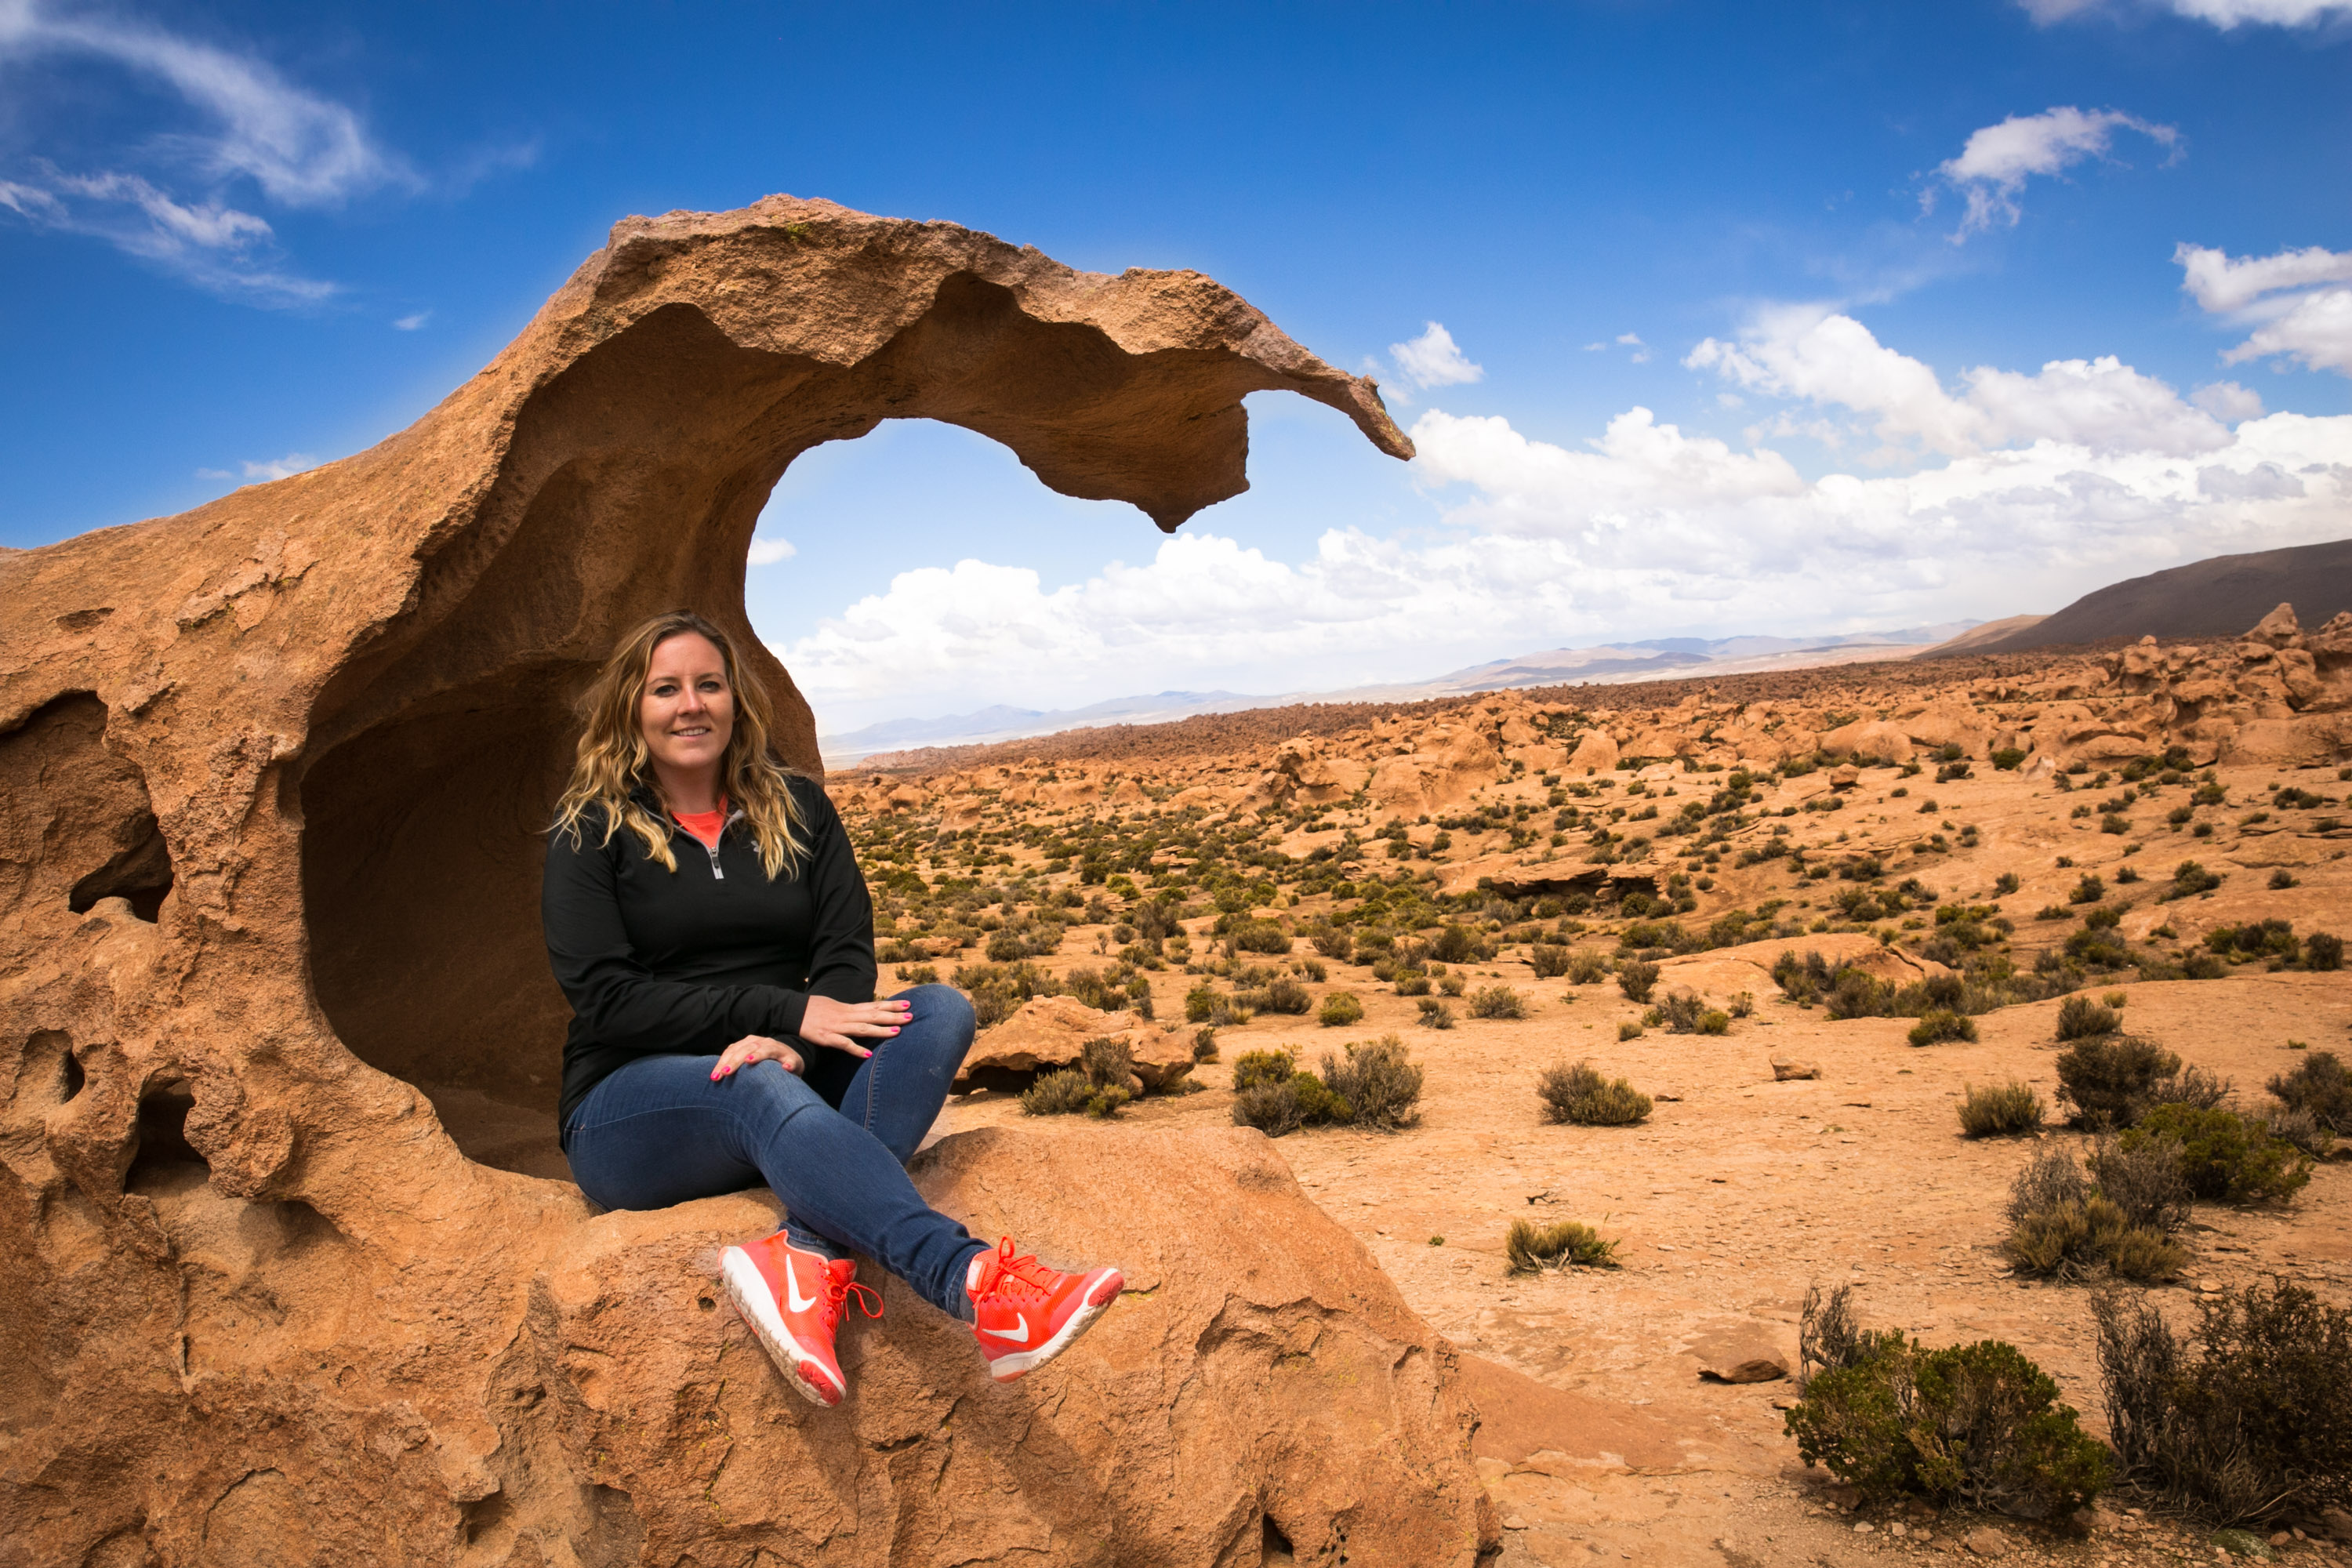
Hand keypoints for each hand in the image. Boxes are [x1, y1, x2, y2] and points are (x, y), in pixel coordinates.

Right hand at [711, 1034, 802, 1079]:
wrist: (784, 1054)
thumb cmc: (790, 1064)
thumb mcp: (796, 1065)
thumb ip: (792, 1065)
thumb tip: (787, 1067)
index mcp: (775, 1047)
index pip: (766, 1050)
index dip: (757, 1055)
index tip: (748, 1061)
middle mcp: (762, 1041)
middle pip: (746, 1049)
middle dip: (734, 1061)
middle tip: (724, 1073)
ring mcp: (750, 1041)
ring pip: (734, 1049)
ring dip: (723, 1062)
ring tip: (715, 1076)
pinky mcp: (741, 1044)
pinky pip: (730, 1051)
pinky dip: (722, 1060)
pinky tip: (715, 1071)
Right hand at [797, 994, 912, 1056]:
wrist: (792, 1010)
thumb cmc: (813, 1009)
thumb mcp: (834, 1006)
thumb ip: (849, 1011)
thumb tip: (863, 1012)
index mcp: (848, 1008)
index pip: (874, 1006)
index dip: (891, 1005)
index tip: (908, 1004)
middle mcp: (846, 1016)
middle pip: (873, 1015)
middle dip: (893, 1016)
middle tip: (911, 1016)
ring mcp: (837, 1027)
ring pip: (863, 1028)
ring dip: (880, 1030)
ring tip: (897, 1032)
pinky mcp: (826, 1038)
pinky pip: (843, 1044)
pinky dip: (856, 1049)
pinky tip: (868, 1055)